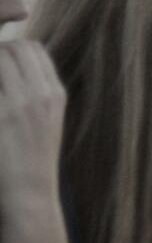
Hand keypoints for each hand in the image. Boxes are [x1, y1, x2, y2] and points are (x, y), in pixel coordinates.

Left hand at [0, 41, 68, 212]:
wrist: (31, 194)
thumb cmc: (34, 158)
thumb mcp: (48, 122)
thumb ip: (37, 92)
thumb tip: (14, 65)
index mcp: (55, 95)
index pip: (32, 48)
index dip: (12, 50)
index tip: (1, 69)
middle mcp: (40, 96)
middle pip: (12, 48)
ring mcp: (19, 105)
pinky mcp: (0, 116)